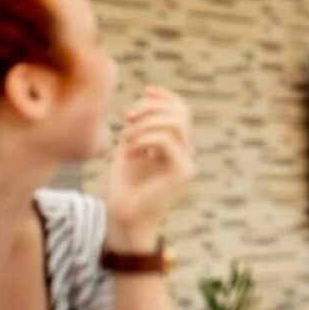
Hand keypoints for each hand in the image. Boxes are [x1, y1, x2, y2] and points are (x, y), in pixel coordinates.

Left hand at [104, 87, 193, 250]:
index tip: (144, 91)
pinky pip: (166, 141)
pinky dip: (143, 139)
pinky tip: (128, 152)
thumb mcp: (129, 147)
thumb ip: (141, 125)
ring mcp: (186, 163)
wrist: (121, 219)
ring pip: (175, 123)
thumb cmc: (121, 187)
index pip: (181, 109)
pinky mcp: (181, 173)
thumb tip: (148, 95)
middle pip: (181, 112)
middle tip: (126, 117)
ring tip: (126, 138)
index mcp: (176, 146)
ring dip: (145, 124)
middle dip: (151, 108)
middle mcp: (186, 152)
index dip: (164, 96)